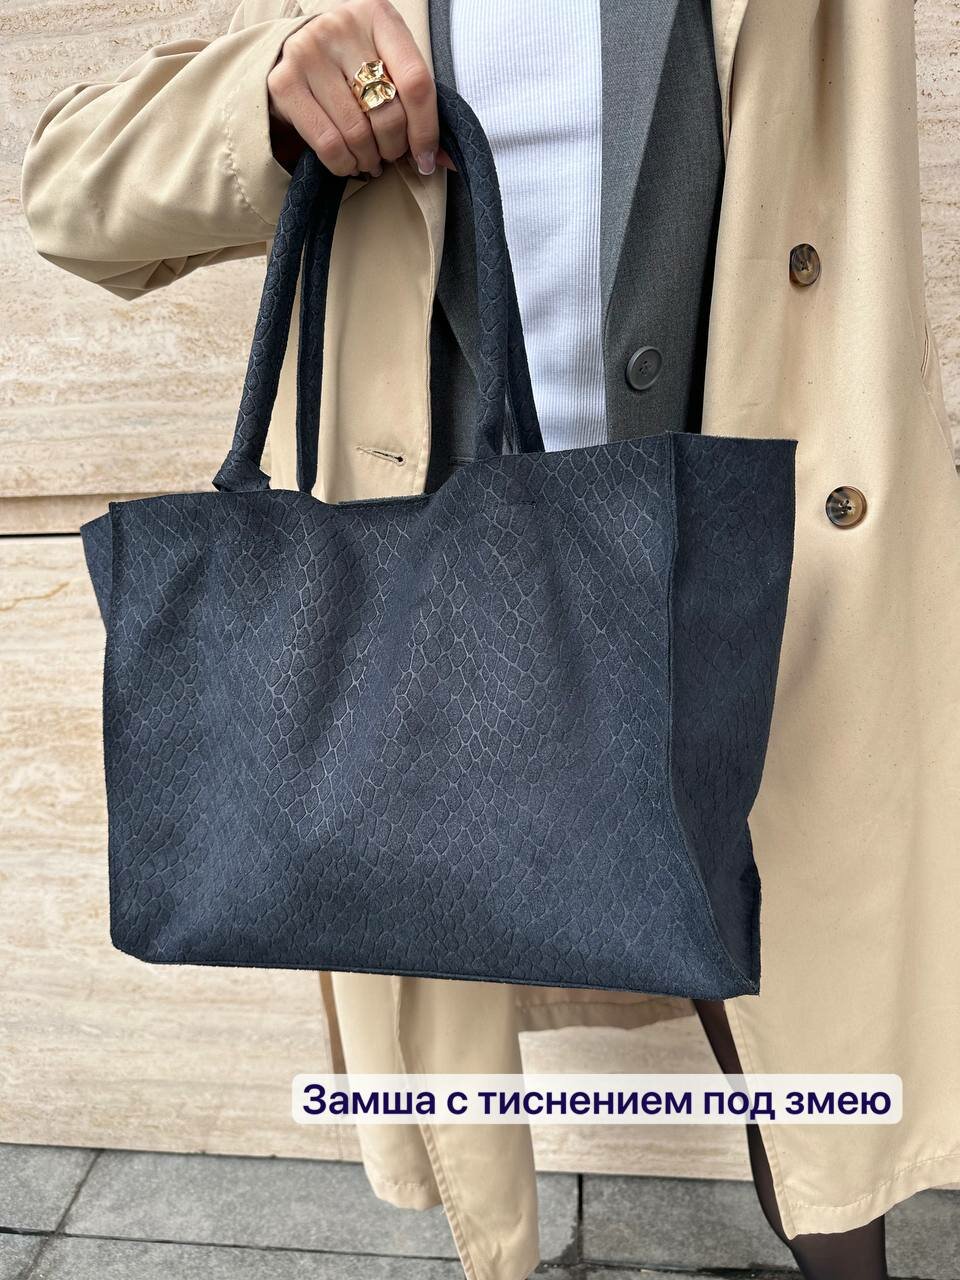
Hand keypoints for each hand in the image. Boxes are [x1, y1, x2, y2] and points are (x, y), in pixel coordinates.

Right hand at [267, 0, 454, 178]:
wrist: (297, 49)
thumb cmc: (354, 62)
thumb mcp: (389, 64)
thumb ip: (417, 102)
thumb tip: (445, 160)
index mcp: (378, 15)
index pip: (416, 82)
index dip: (426, 130)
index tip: (426, 159)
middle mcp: (341, 27)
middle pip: (387, 112)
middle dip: (395, 148)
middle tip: (392, 155)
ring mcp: (308, 52)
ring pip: (357, 133)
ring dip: (370, 159)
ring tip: (371, 160)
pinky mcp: (284, 81)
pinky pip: (328, 144)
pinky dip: (344, 165)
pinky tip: (350, 163)